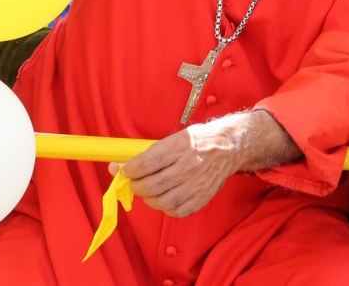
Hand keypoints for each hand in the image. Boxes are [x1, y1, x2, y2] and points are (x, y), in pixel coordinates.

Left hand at [109, 119, 239, 217]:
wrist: (228, 147)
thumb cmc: (198, 141)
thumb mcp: (176, 137)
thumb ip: (151, 153)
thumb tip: (120, 167)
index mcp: (180, 146)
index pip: (146, 163)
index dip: (130, 170)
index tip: (125, 170)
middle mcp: (188, 166)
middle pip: (152, 185)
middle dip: (136, 186)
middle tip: (134, 183)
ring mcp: (196, 184)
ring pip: (162, 201)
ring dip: (149, 199)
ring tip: (149, 192)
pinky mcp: (202, 197)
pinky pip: (177, 211)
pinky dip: (166, 208)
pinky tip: (165, 199)